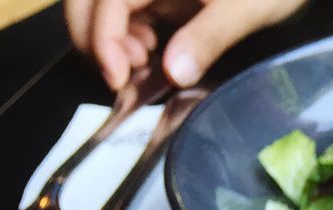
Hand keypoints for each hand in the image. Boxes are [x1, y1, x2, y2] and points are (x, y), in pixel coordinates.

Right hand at [65, 0, 307, 89]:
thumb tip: (174, 73)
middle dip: (92, 39)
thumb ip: (208, 38)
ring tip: (141, 66)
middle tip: (119, 78)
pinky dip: (125, 39)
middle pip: (88, 0)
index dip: (102, 38)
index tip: (117, 78)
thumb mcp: (244, 10)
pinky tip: (147, 56)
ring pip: (102, 8)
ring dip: (109, 41)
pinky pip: (126, 14)